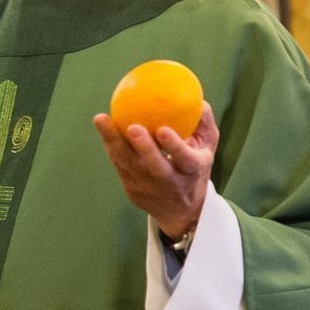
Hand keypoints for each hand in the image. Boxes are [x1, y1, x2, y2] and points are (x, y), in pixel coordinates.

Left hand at [93, 101, 217, 238]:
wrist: (181, 211)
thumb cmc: (194, 167)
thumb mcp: (207, 148)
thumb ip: (203, 123)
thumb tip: (198, 98)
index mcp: (192, 171)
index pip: (184, 160)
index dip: (174, 146)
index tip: (163, 130)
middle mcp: (170, 183)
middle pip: (155, 167)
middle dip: (144, 148)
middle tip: (132, 127)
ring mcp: (148, 189)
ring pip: (128, 165)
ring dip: (113, 142)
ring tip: (101, 119)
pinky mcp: (132, 191)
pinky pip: (119, 164)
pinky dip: (111, 145)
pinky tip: (103, 125)